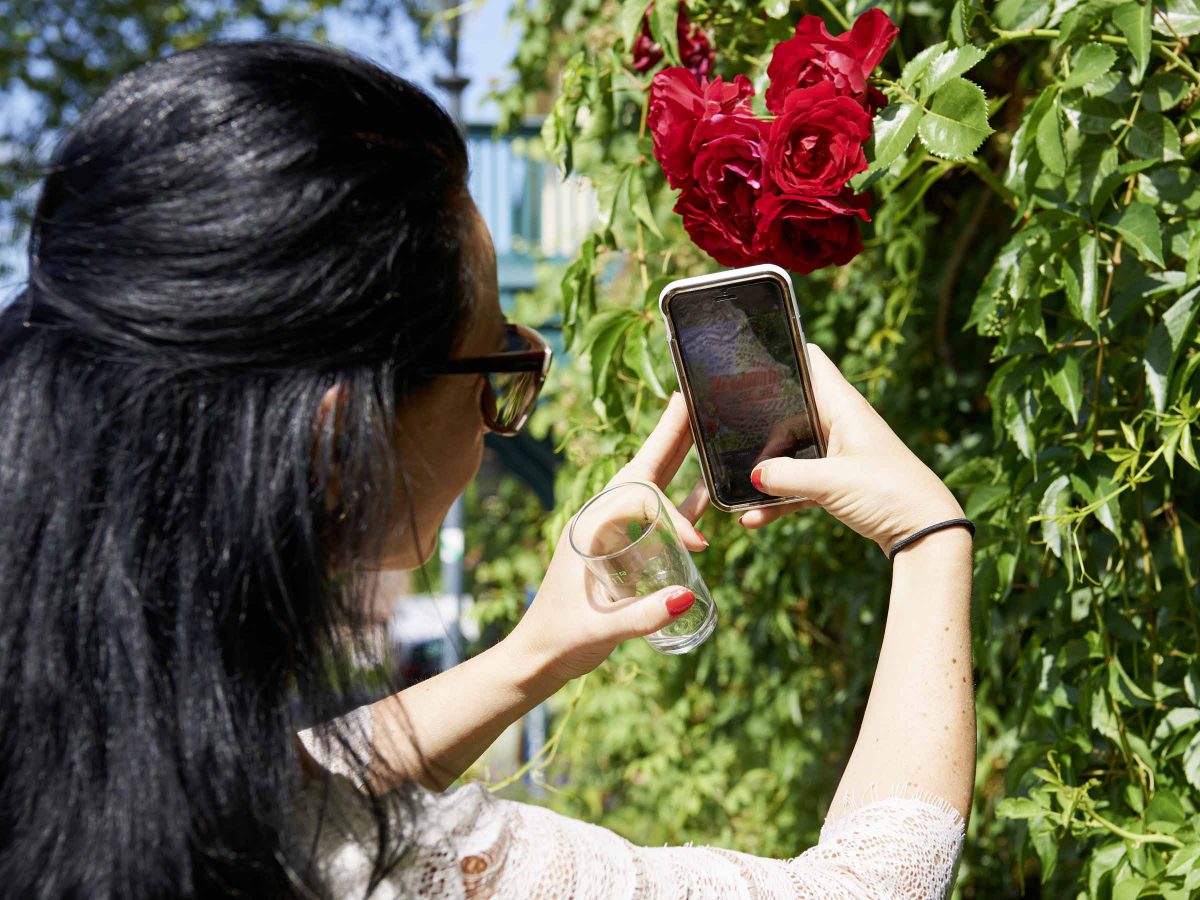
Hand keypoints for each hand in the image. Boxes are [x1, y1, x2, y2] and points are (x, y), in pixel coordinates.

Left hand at [508, 393, 708, 683]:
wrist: (540, 659)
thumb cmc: (560, 642)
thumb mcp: (598, 630)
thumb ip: (640, 616)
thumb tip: (687, 596)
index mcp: (588, 528)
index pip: (637, 501)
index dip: (671, 513)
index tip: (698, 547)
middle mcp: (601, 520)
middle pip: (642, 469)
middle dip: (668, 436)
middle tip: (690, 397)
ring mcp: (615, 532)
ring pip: (651, 484)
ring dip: (676, 455)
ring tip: (700, 421)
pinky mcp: (627, 549)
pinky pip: (659, 514)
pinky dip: (683, 497)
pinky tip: (707, 485)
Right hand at [741, 344, 965, 556]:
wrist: (926, 531)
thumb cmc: (888, 492)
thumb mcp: (830, 483)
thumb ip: (786, 476)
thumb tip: (752, 475)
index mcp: (843, 406)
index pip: (812, 361)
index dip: (783, 352)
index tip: (747, 360)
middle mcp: (839, 423)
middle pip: (790, 410)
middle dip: (760, 420)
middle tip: (726, 427)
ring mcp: (838, 453)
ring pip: (792, 452)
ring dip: (767, 469)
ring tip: (736, 484)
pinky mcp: (838, 482)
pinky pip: (799, 484)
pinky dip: (779, 499)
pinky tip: (753, 517)